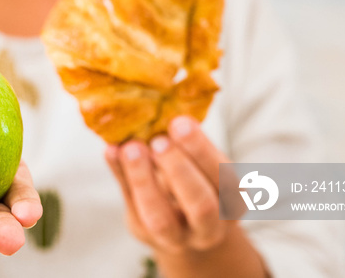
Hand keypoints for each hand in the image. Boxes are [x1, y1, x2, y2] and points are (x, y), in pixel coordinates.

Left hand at [105, 116, 234, 253]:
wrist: (186, 227)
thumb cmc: (196, 180)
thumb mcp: (202, 164)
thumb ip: (185, 144)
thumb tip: (160, 107)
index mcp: (233, 200)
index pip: (224, 178)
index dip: (201, 151)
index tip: (180, 121)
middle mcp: (210, 225)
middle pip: (201, 205)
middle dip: (178, 169)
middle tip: (158, 140)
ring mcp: (176, 237)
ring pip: (160, 219)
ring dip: (143, 180)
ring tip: (130, 147)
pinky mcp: (143, 232)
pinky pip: (131, 207)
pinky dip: (121, 176)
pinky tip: (112, 151)